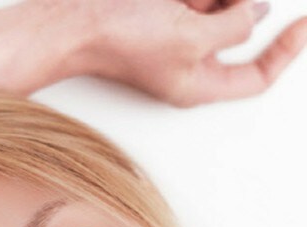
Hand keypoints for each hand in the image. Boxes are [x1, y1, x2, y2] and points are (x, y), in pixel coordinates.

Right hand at [59, 0, 306, 105]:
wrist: (74, 19)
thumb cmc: (120, 39)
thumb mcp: (192, 36)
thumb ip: (234, 23)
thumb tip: (254, 12)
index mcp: (196, 86)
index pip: (256, 77)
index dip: (286, 52)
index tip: (305, 24)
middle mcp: (189, 64)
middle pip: (239, 30)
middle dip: (235, 7)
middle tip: (204, 2)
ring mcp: (176, 36)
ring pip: (219, 5)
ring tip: (178, 1)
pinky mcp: (164, 14)